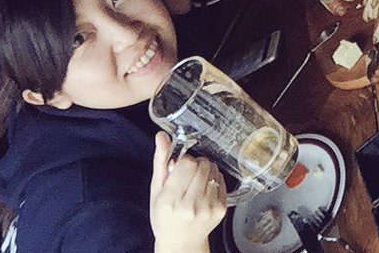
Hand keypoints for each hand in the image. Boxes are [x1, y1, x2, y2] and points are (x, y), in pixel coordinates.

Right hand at [149, 133, 226, 252]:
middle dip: (197, 164)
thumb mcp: (156, 191)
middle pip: (203, 165)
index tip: (181, 166)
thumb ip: (160, 162)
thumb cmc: (164, 217)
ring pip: (214, 171)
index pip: (186, 163)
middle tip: (189, 173)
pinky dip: (215, 180)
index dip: (185, 160)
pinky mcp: (221, 209)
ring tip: (197, 182)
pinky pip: (222, 181)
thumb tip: (162, 136)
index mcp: (170, 199)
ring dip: (207, 170)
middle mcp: (190, 205)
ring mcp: (208, 208)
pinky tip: (205, 190)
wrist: (180, 243)